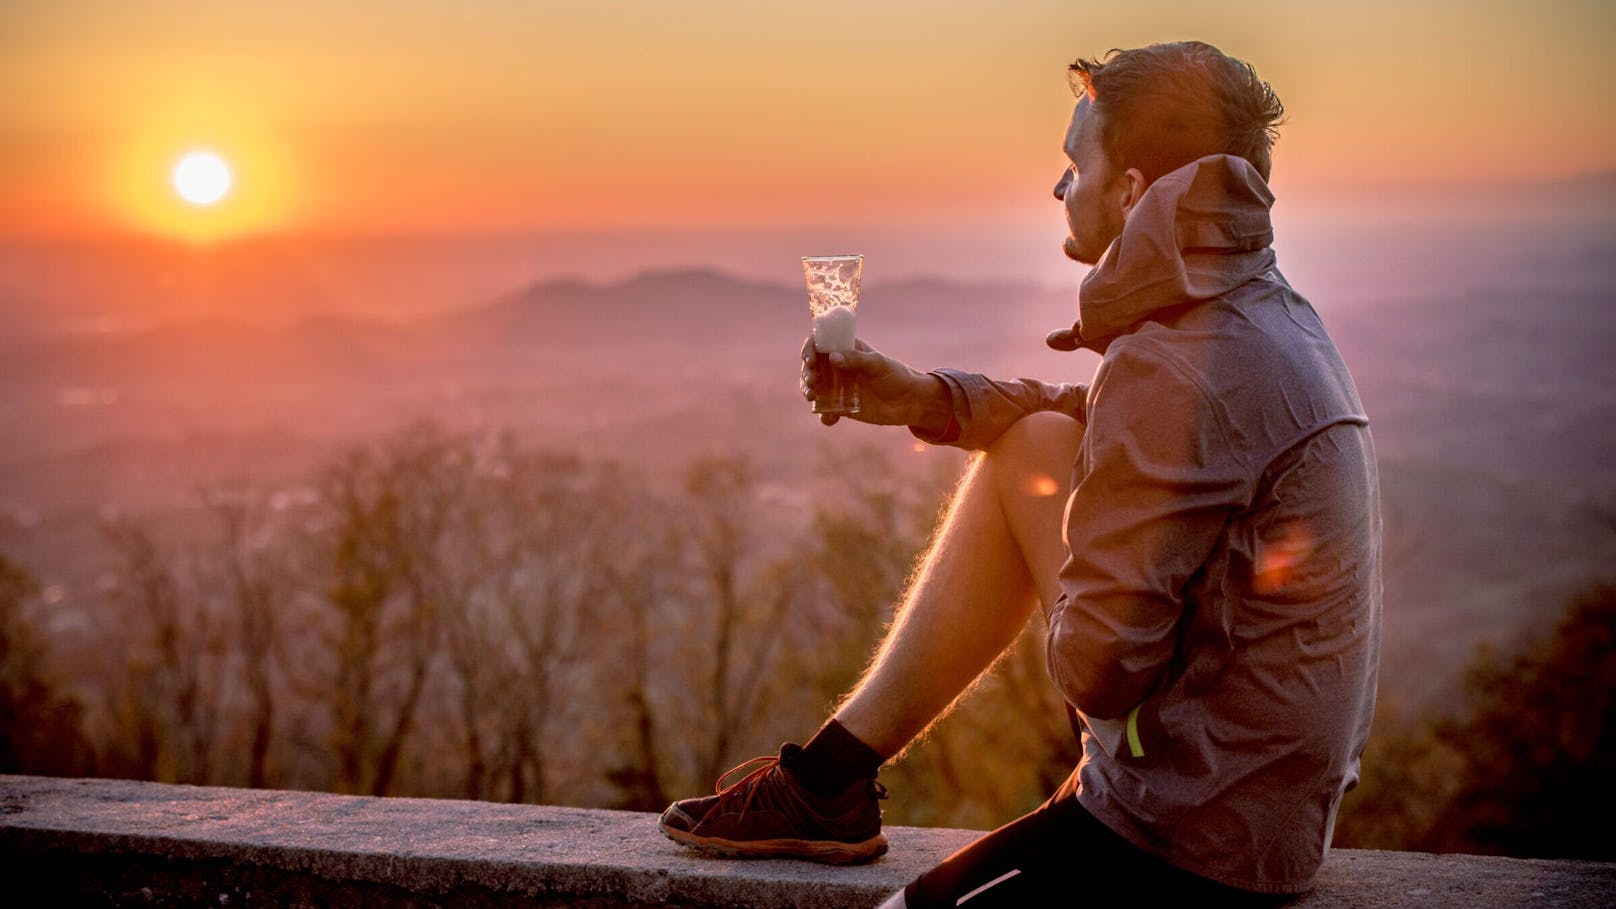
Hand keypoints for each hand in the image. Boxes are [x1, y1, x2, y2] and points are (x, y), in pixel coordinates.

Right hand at [799, 337, 951, 430]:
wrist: (909, 403)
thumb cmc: (897, 376)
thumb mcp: (878, 365)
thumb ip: (857, 360)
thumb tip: (832, 357)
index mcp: (847, 349)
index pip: (821, 343)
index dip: (810, 349)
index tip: (809, 359)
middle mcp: (838, 366)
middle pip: (812, 366)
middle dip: (807, 373)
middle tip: (812, 382)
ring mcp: (838, 386)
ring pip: (814, 387)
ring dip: (808, 391)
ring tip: (812, 397)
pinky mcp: (841, 406)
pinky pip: (825, 410)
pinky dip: (823, 414)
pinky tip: (831, 419)